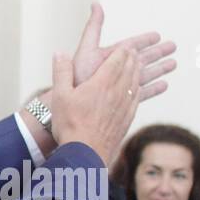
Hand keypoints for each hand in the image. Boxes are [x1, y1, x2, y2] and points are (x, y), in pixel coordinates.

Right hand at [50, 47, 141, 164]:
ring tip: (140, 65)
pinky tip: (136, 91)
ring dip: (138, 72)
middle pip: (129, 70)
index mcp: (101, 83)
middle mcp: (116, 93)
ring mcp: (124, 107)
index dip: (123, 51)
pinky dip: (138, 90)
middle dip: (133, 58)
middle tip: (136, 51)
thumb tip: (59, 53)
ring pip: (134, 84)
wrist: (86, 154)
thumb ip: (61, 72)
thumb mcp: (60, 96)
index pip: (116, 61)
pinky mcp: (126, 120)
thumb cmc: (70, 125)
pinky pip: (136, 100)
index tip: (127, 45)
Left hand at [72, 3, 174, 100]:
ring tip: (173, 64)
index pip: (131, 46)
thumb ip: (94, 28)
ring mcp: (120, 85)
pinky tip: (164, 85)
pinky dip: (154, 89)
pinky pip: (142, 93)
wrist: (74, 108)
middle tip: (173, 46)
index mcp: (110, 57)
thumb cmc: (77, 78)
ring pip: (145, 75)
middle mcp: (116, 70)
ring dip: (160, 69)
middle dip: (158, 53)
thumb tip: (96, 4)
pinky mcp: (122, 100)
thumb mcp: (87, 49)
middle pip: (142, 59)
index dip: (145, 40)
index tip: (158, 35)